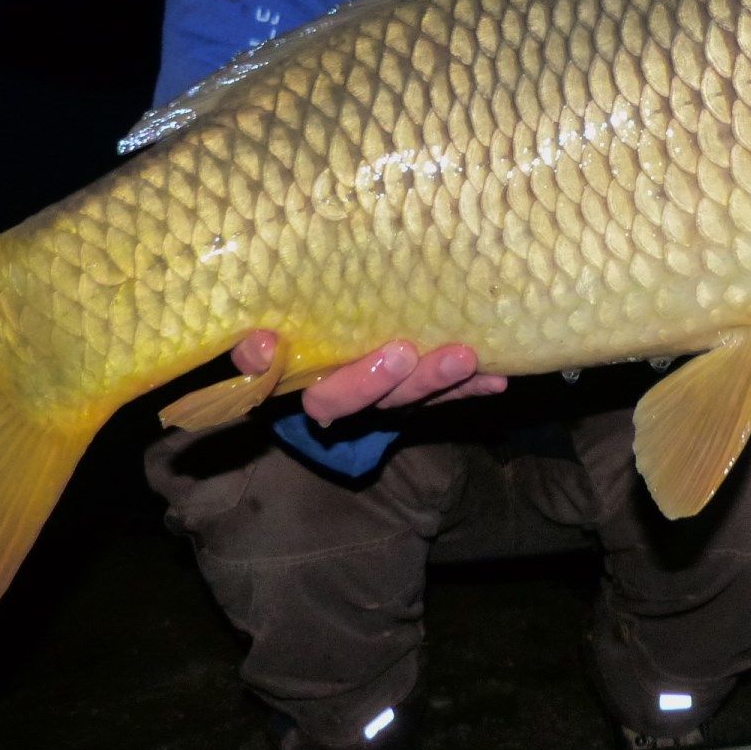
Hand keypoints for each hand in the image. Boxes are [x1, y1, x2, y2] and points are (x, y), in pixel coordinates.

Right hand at [231, 331, 508, 425]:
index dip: (365, 383)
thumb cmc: (276, 350)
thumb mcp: (252, 355)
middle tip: (457, 354)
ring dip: (451, 382)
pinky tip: (499, 378)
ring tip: (476, 359)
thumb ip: (250, 355)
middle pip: (390, 402)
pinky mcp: (414, 395)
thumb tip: (263, 343)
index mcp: (315, 394)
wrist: (299, 364)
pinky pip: (445, 396)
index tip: (399, 352)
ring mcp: (388, 402)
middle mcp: (356, 406)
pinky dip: (471, 388)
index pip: (333, 402)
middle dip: (424, 381)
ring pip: (421, 399)